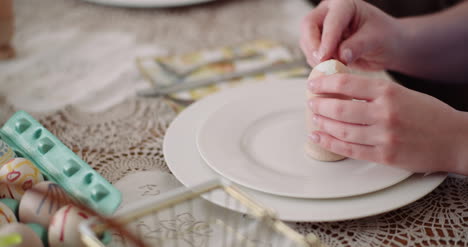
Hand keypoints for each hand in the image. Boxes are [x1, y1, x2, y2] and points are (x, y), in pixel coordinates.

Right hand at [300, 0, 402, 69]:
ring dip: (314, 57)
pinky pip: (310, 53)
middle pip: (308, 25)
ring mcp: (323, 27)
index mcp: (345, 4)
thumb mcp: (376, 40)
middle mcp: (329, 12)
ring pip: (306, 41)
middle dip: (313, 46)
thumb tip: (341, 56)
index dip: (327, 39)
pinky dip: (316, 63)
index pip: (330, 20)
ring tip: (331, 68)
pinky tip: (329, 70)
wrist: (388, 46)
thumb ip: (358, 46)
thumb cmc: (386, 37)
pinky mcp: (320, 42)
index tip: (325, 58)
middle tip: (321, 63)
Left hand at [307, 74, 467, 174]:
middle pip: (340, 108)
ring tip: (314, 119)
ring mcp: (384, 136)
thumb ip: (374, 92)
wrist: (454, 139)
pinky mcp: (384, 156)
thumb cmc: (428, 114)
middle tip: (311, 103)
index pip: (347, 84)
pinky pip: (350, 150)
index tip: (313, 85)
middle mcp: (385, 113)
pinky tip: (318, 137)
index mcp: (389, 92)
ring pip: (342, 130)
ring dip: (322, 124)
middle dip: (319, 105)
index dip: (325, 84)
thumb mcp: (402, 93)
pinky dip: (330, 143)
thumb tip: (341, 90)